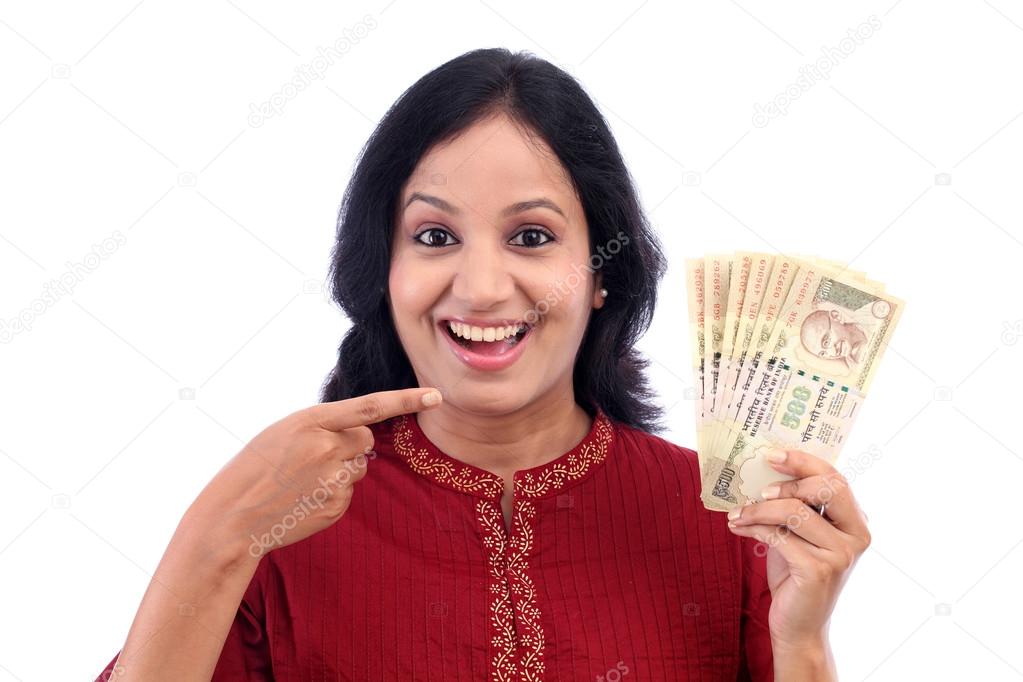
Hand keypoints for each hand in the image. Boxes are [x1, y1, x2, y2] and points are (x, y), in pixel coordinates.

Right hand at [186, 387, 442, 562]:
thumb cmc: (255, 468)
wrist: (233, 518)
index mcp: (310, 421)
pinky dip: (331, 494)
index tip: (436, 396)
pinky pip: (348, 492)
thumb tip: (365, 433)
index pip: (370, 407)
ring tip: (301, 481)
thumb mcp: (283, 432)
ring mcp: (333, 480)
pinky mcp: (336, 506)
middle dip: (351, 443)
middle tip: (315, 456)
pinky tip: (303, 499)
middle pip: (365, 438)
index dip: (406, 400)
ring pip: (357, 467)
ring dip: (339, 470)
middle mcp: (326, 448)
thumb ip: (325, 426)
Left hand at [726, 448, 870, 650]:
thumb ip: (793, 506)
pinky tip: (737, 527)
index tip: (771, 454)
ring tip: (737, 513)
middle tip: (758, 488)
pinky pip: (779, 536)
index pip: (835, 478)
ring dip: (758, 509)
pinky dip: (753, 527)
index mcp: (855, 521)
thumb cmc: (795, 574)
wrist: (798, 625)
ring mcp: (841, 554)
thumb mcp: (797, 534)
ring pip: (795, 512)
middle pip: (827, 487)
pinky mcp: (819, 570)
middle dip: (789, 481)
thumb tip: (761, 471)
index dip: (803, 461)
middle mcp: (856, 535)